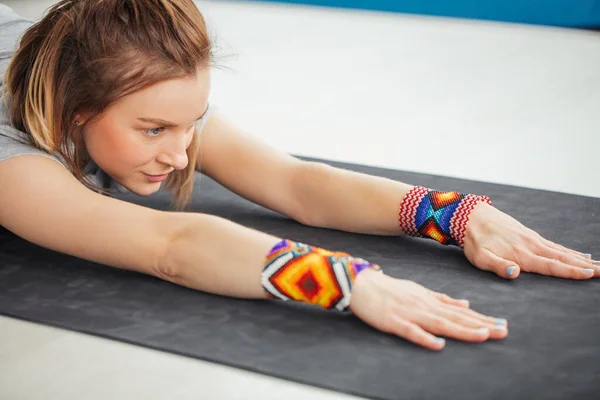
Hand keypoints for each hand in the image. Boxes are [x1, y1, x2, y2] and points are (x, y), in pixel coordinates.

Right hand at [350, 269, 507, 350]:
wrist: (362, 284)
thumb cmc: (390, 289)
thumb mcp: (420, 291)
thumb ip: (442, 298)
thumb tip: (466, 303)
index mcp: (430, 300)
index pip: (461, 312)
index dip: (481, 318)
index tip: (501, 324)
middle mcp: (424, 306)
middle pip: (456, 318)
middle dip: (480, 325)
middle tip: (502, 331)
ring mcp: (410, 314)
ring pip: (440, 324)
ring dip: (461, 330)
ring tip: (482, 335)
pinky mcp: (394, 323)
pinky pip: (411, 332)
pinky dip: (425, 338)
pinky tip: (439, 344)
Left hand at [463, 202, 598, 279]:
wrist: (470, 216)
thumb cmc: (474, 241)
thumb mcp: (480, 257)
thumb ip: (497, 266)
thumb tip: (515, 273)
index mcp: (521, 255)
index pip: (550, 266)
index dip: (570, 271)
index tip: (589, 274)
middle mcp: (531, 246)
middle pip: (563, 258)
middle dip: (585, 266)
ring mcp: (532, 239)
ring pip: (561, 251)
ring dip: (581, 259)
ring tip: (599, 265)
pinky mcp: (529, 234)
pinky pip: (553, 245)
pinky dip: (569, 251)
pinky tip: (579, 255)